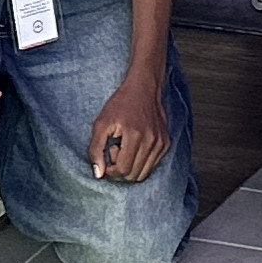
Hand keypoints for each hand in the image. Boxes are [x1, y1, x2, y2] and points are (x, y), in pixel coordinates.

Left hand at [88, 67, 170, 181]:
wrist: (144, 87)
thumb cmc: (120, 103)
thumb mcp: (101, 123)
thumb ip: (95, 149)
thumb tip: (98, 174)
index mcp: (135, 135)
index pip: (123, 170)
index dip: (111, 168)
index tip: (109, 153)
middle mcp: (152, 140)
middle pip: (134, 175)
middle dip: (121, 169)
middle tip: (116, 150)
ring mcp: (161, 142)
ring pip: (144, 173)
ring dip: (131, 167)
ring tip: (126, 149)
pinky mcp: (166, 143)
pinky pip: (152, 165)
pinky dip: (141, 162)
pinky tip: (136, 146)